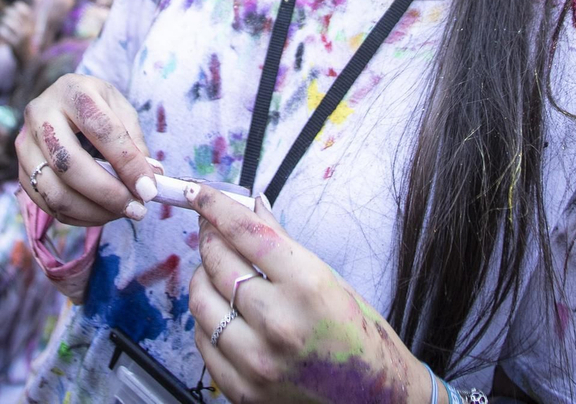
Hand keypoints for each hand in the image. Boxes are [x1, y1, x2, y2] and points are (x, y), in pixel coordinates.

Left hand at [0, 0, 35, 52]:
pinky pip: (4, 34)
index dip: (20, 7)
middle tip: (6, 12)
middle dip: (9, 11)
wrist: (29, 60)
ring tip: (5, 23)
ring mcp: (21, 39)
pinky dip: (1, 30)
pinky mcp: (14, 45)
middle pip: (16, 15)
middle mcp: (27, 31)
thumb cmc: (27, 42)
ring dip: (5, 21)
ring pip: (9, 23)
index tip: (16, 5)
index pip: (27, 12)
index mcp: (32, 27)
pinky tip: (1, 30)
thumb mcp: (29, 30)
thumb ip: (25, 19)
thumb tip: (17, 5)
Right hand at [16, 74, 156, 225]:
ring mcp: (24, 144)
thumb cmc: (98, 107)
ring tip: (121, 212)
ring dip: (93, 211)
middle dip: (107, 193)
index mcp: (71, 91)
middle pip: (69, 164)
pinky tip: (100, 214)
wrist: (63, 105)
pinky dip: (77, 216)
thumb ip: (135, 144)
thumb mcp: (121, 111)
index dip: (126, 162)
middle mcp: (40, 114)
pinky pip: (47, 204)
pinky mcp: (20, 171)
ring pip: (54, 191)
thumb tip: (149, 181)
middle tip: (136, 209)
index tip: (149, 188)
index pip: (100, 129)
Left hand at [188, 188, 417, 403]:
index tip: (199, 193)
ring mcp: (259, 361)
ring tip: (217, 272)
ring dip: (203, 278)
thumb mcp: (329, 279)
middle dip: (209, 238)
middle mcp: (280, 324)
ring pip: (201, 302)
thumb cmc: (358, 336)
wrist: (375, 397)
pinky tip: (222, 311)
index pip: (248, 234)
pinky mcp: (245, 389)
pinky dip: (206, 319)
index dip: (217, 206)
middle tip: (211, 229)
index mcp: (308, 287)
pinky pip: (203, 342)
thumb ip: (283, 243)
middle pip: (219, 263)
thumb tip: (252, 208)